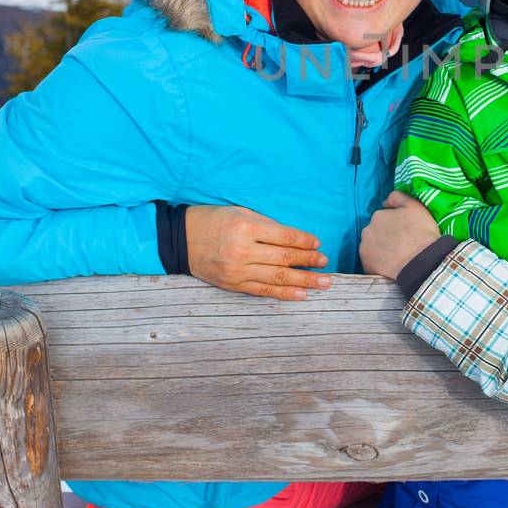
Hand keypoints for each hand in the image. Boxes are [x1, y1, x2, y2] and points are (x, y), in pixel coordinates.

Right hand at [185, 205, 326, 300]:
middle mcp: (243, 250)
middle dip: (309, 262)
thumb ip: (267, 226)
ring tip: (324, 283)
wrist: (181, 239)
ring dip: (304, 281)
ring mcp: (238, 270)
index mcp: (246, 226)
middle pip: (284, 258)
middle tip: (326, 265)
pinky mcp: (233, 284)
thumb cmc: (214, 220)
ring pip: (278, 278)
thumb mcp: (240, 212)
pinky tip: (301, 295)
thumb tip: (296, 240)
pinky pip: (263, 291)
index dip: (305, 241)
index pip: (285, 237)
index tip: (317, 244)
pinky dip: (284, 294)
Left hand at [361, 191, 440, 279]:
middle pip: (376, 232)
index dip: (395, 225)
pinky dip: (379, 264)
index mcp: (378, 216)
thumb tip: (385, 201)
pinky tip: (392, 266)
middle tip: (402, 245)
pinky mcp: (366, 267)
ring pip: (372, 248)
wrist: (423, 264)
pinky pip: (372, 263)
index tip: (405, 232)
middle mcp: (367, 231)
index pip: (384, 218)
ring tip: (397, 257)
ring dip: (381, 250)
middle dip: (385, 236)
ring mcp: (365, 250)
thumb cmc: (421, 234)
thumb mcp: (415, 207)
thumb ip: (398, 197)